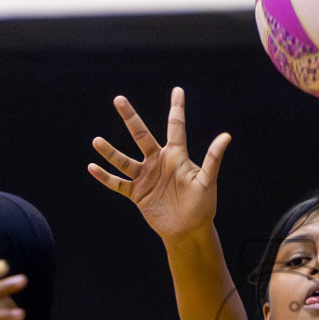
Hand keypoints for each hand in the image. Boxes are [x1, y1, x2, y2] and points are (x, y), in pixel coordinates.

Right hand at [89, 87, 231, 243]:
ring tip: (96, 141)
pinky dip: (105, 177)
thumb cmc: (202, 205)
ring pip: (124, 160)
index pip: (176, 127)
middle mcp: (158, 162)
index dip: (177, 108)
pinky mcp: (137, 194)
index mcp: (176, 156)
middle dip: (130, 117)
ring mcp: (146, 177)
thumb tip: (226, 135)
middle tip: (119, 99)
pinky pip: (118, 183)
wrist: (189, 230)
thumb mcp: (207, 180)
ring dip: (110, 152)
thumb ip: (213, 158)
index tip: (178, 90)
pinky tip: (92, 167)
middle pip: (141, 135)